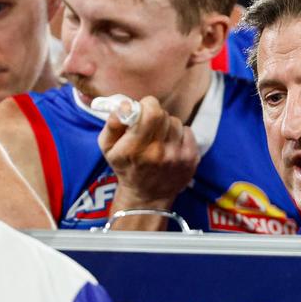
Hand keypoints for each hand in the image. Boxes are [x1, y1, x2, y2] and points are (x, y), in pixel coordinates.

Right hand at [98, 96, 198, 228]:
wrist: (147, 196)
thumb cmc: (126, 167)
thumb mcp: (108, 148)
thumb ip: (113, 124)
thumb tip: (125, 105)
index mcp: (136, 149)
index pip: (152, 112)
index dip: (147, 105)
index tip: (142, 111)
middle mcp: (159, 153)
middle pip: (164, 115)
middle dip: (155, 115)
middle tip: (149, 127)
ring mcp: (178, 157)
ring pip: (176, 122)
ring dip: (167, 126)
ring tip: (159, 139)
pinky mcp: (192, 159)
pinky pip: (188, 132)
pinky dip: (179, 135)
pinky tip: (170, 146)